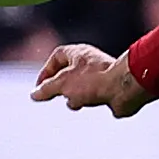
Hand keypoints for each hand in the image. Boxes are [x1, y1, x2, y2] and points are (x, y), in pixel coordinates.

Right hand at [30, 43, 150, 117]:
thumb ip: (46, 89)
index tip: (40, 88)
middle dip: (59, 86)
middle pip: (67, 72)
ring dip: (72, 95)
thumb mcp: (62, 84)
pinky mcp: (107, 88)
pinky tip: (85, 105)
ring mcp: (99, 75)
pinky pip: (90, 94)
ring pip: (78, 85)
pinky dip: (85, 100)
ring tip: (73, 101)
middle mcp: (88, 61)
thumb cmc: (94, 81)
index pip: (56, 57)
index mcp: (77, 53)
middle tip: (54, 96)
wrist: (123, 89)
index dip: (46, 72)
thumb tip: (34, 95)